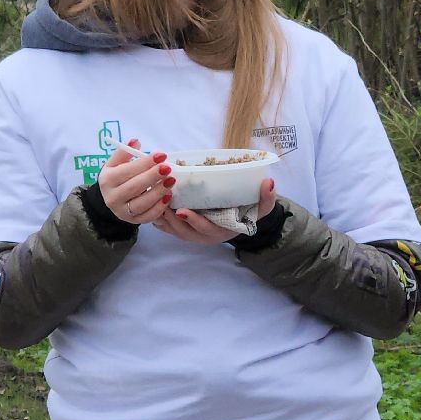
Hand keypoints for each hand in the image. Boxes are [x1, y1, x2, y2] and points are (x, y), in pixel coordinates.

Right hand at [96, 140, 174, 224]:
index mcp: (107, 180)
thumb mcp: (115, 164)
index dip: (144, 163)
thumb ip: (124, 152)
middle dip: (152, 177)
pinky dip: (159, 208)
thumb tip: (136, 141)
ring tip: (171, 181)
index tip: (161, 155)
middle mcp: (113, 197)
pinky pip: (147, 216)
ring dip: (158, 192)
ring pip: (141, 204)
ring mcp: (122, 212)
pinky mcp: (133, 221)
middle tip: (168, 168)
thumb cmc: (117, 178)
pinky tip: (168, 196)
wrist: (110, 200)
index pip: (127, 171)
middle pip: (134, 187)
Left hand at [156, 178, 277, 242]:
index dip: (193, 221)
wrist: (242, 222)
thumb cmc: (249, 213)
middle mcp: (205, 237)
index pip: (205, 228)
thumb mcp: (262, 208)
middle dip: (170, 219)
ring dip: (162, 219)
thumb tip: (268, 182)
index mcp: (221, 231)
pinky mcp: (186, 231)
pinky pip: (170, 229)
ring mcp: (194, 235)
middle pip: (184, 232)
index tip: (182, 210)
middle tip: (160, 203)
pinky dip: (160, 220)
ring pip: (174, 231)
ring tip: (153, 202)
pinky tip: (151, 206)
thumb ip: (267, 198)